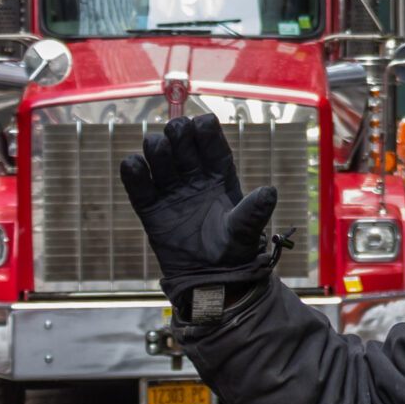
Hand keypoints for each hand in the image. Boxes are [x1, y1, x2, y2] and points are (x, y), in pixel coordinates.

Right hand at [119, 114, 277, 313]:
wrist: (211, 279)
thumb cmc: (234, 252)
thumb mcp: (246, 230)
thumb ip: (254, 211)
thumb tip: (271, 192)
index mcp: (220, 175)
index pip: (211, 142)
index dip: (205, 130)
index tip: (201, 124)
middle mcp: (194, 176)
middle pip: (181, 142)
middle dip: (177, 133)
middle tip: (177, 135)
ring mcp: (171, 190)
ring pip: (159, 156)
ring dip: (157, 147)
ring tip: (159, 150)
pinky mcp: (151, 207)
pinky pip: (138, 184)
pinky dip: (134, 172)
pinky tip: (134, 165)